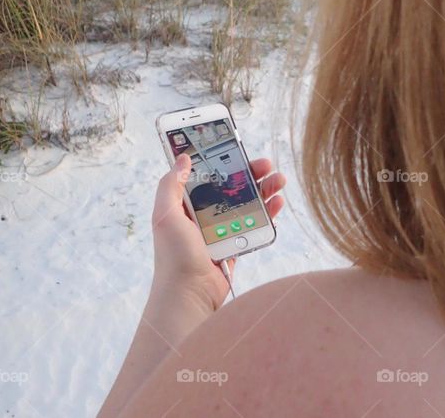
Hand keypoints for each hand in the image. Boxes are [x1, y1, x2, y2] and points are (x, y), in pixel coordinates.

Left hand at [151, 153, 285, 311]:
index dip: (221, 161)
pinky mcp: (235, 245)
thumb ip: (171, 185)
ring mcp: (220, 231)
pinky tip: (277, 203)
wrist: (189, 295)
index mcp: (185, 206)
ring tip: (279, 181)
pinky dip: (267, 213)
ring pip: (246, 204)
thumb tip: (183, 158)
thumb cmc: (174, 256)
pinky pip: (254, 225)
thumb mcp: (165, 215)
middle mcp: (202, 216)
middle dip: (250, 174)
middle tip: (267, 164)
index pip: (206, 176)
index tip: (237, 149)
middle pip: (231, 187)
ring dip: (264, 191)